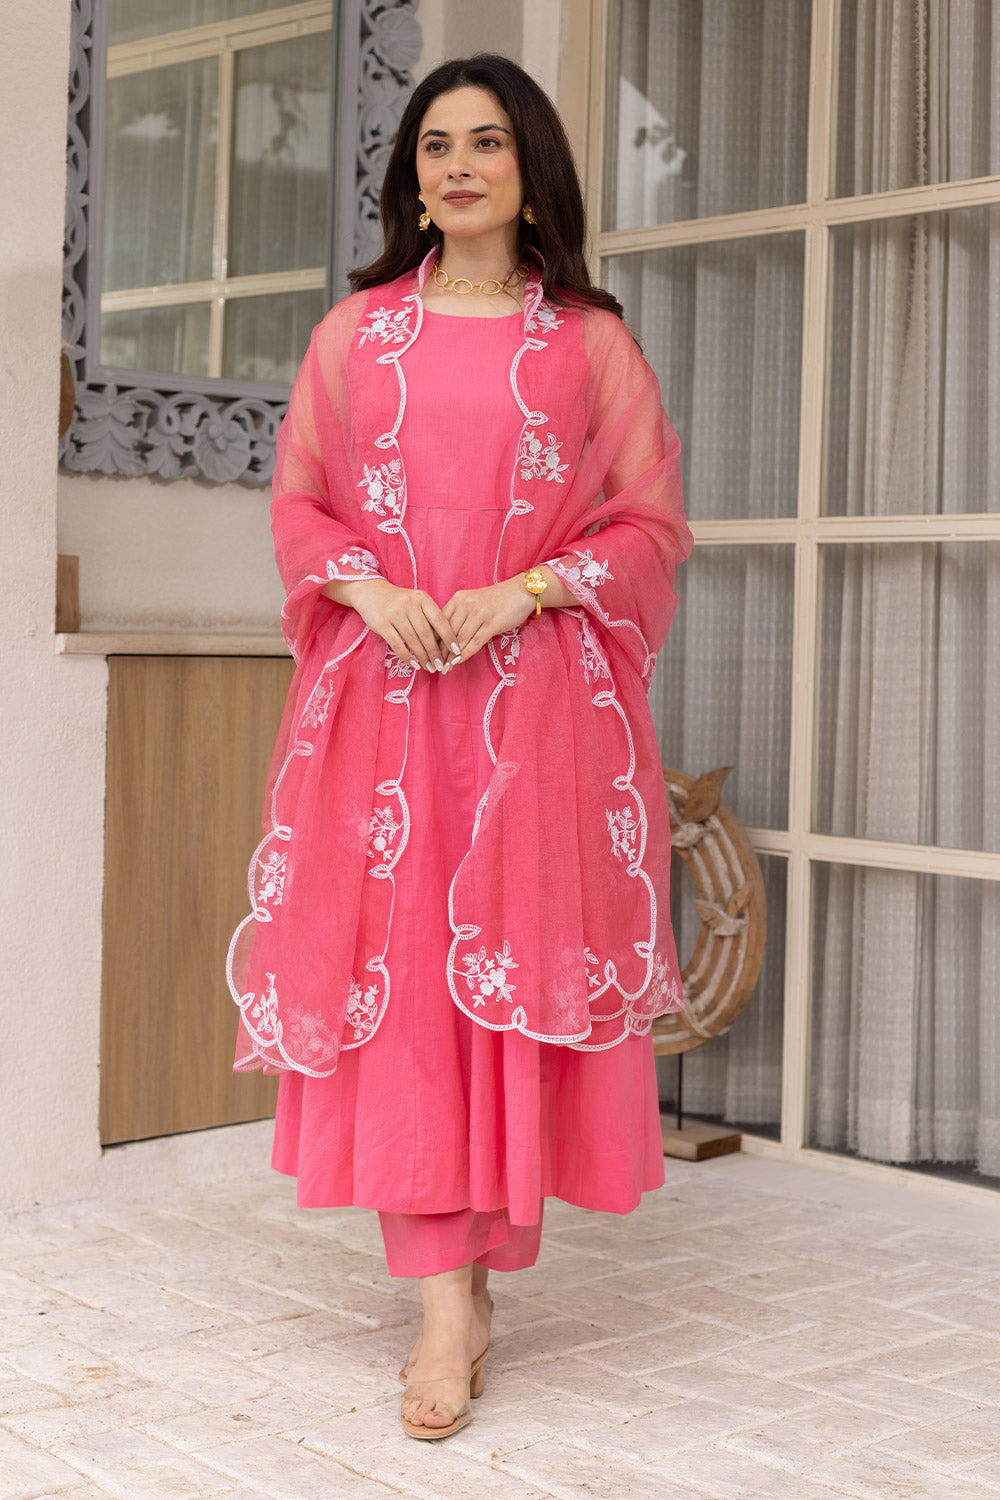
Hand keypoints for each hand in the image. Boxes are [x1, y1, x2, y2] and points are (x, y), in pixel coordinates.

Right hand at [323, 577, 459, 672]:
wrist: (371, 592)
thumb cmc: (400, 601)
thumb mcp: (417, 602)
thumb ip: (430, 617)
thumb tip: (446, 642)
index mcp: (422, 598)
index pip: (440, 620)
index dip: (449, 637)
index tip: (456, 651)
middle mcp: (409, 604)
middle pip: (426, 633)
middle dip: (435, 652)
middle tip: (440, 665)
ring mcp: (395, 614)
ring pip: (413, 640)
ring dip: (423, 657)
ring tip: (429, 668)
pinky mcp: (382, 624)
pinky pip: (397, 644)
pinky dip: (407, 656)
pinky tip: (414, 664)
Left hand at [441, 578, 536, 663]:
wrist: (521, 592)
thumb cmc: (496, 601)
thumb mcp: (473, 603)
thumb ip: (460, 616)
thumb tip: (445, 639)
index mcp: (458, 599)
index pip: (440, 622)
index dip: (433, 640)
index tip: (427, 654)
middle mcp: (466, 604)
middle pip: (448, 632)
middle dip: (440, 651)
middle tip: (434, 665)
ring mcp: (479, 613)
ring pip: (460, 638)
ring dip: (451, 656)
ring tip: (445, 668)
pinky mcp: (492, 623)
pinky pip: (475, 641)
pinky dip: (465, 653)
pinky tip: (458, 662)